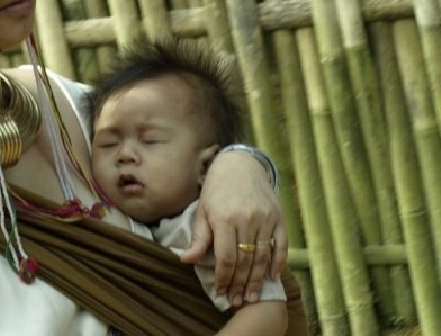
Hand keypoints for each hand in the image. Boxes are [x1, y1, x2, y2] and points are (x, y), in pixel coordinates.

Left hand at [180, 149, 286, 305]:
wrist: (240, 165)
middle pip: (245, 261)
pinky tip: (271, 278)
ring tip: (252, 297)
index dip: (224, 278)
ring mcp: (265, 218)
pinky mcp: (279, 217)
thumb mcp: (204, 210)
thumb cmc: (217, 189)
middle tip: (237, 301)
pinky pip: (281, 245)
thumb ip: (199, 238)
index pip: (226, 258)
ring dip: (257, 280)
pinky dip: (278, 263)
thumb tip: (186, 260)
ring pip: (262, 256)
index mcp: (224, 218)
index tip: (221, 292)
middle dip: (239, 284)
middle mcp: (247, 219)